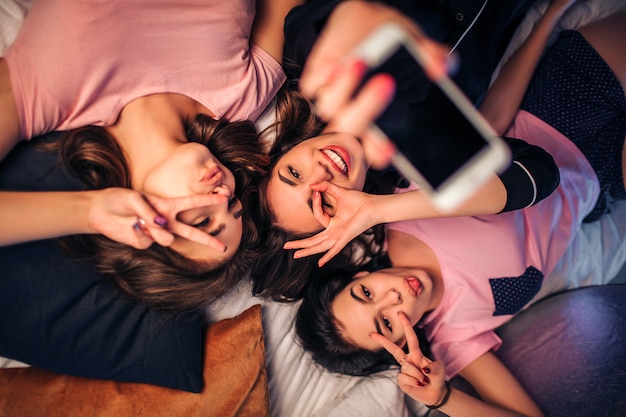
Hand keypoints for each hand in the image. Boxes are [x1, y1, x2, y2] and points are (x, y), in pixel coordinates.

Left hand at [88, 188, 227, 250]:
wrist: (99, 212)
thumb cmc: (119, 200)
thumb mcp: (134, 198)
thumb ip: (150, 211)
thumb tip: (162, 227)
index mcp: (167, 205)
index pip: (192, 203)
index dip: (208, 200)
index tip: (225, 198)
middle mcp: (165, 220)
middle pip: (191, 232)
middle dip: (207, 240)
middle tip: (223, 248)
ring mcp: (156, 233)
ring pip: (168, 239)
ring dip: (156, 230)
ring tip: (140, 220)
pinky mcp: (145, 242)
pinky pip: (149, 240)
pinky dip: (141, 232)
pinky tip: (132, 226)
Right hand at [283, 181, 377, 265]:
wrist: (373, 205)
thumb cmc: (359, 200)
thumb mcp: (338, 192)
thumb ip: (325, 187)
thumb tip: (312, 185)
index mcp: (333, 223)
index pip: (317, 216)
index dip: (315, 203)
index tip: (317, 191)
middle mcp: (335, 232)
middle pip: (313, 240)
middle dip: (299, 244)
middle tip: (286, 247)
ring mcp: (339, 236)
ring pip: (319, 246)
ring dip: (307, 251)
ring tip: (295, 255)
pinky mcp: (345, 238)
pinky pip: (335, 249)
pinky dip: (327, 255)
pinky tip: (320, 263)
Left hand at [299, 1, 450, 168]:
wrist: (361, 20)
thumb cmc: (391, 42)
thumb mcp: (415, 44)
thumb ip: (430, 56)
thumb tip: (444, 66)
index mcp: (381, 121)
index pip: (378, 150)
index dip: (381, 152)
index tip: (390, 148)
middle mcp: (355, 115)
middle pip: (352, 127)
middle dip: (367, 109)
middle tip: (387, 83)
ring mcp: (334, 99)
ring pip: (330, 108)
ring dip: (345, 87)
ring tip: (361, 61)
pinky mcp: (315, 81)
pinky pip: (313, 86)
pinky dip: (324, 75)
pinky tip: (337, 62)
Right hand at [371, 312, 448, 406]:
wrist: (435, 393)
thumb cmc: (437, 378)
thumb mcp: (440, 368)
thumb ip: (435, 365)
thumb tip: (423, 369)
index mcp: (416, 354)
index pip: (411, 337)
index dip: (406, 325)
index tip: (400, 313)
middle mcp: (408, 360)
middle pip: (394, 349)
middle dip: (383, 341)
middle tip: (371, 334)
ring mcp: (403, 371)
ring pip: (407, 368)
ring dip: (418, 376)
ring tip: (423, 381)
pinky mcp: (401, 381)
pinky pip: (405, 378)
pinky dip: (413, 383)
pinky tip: (417, 385)